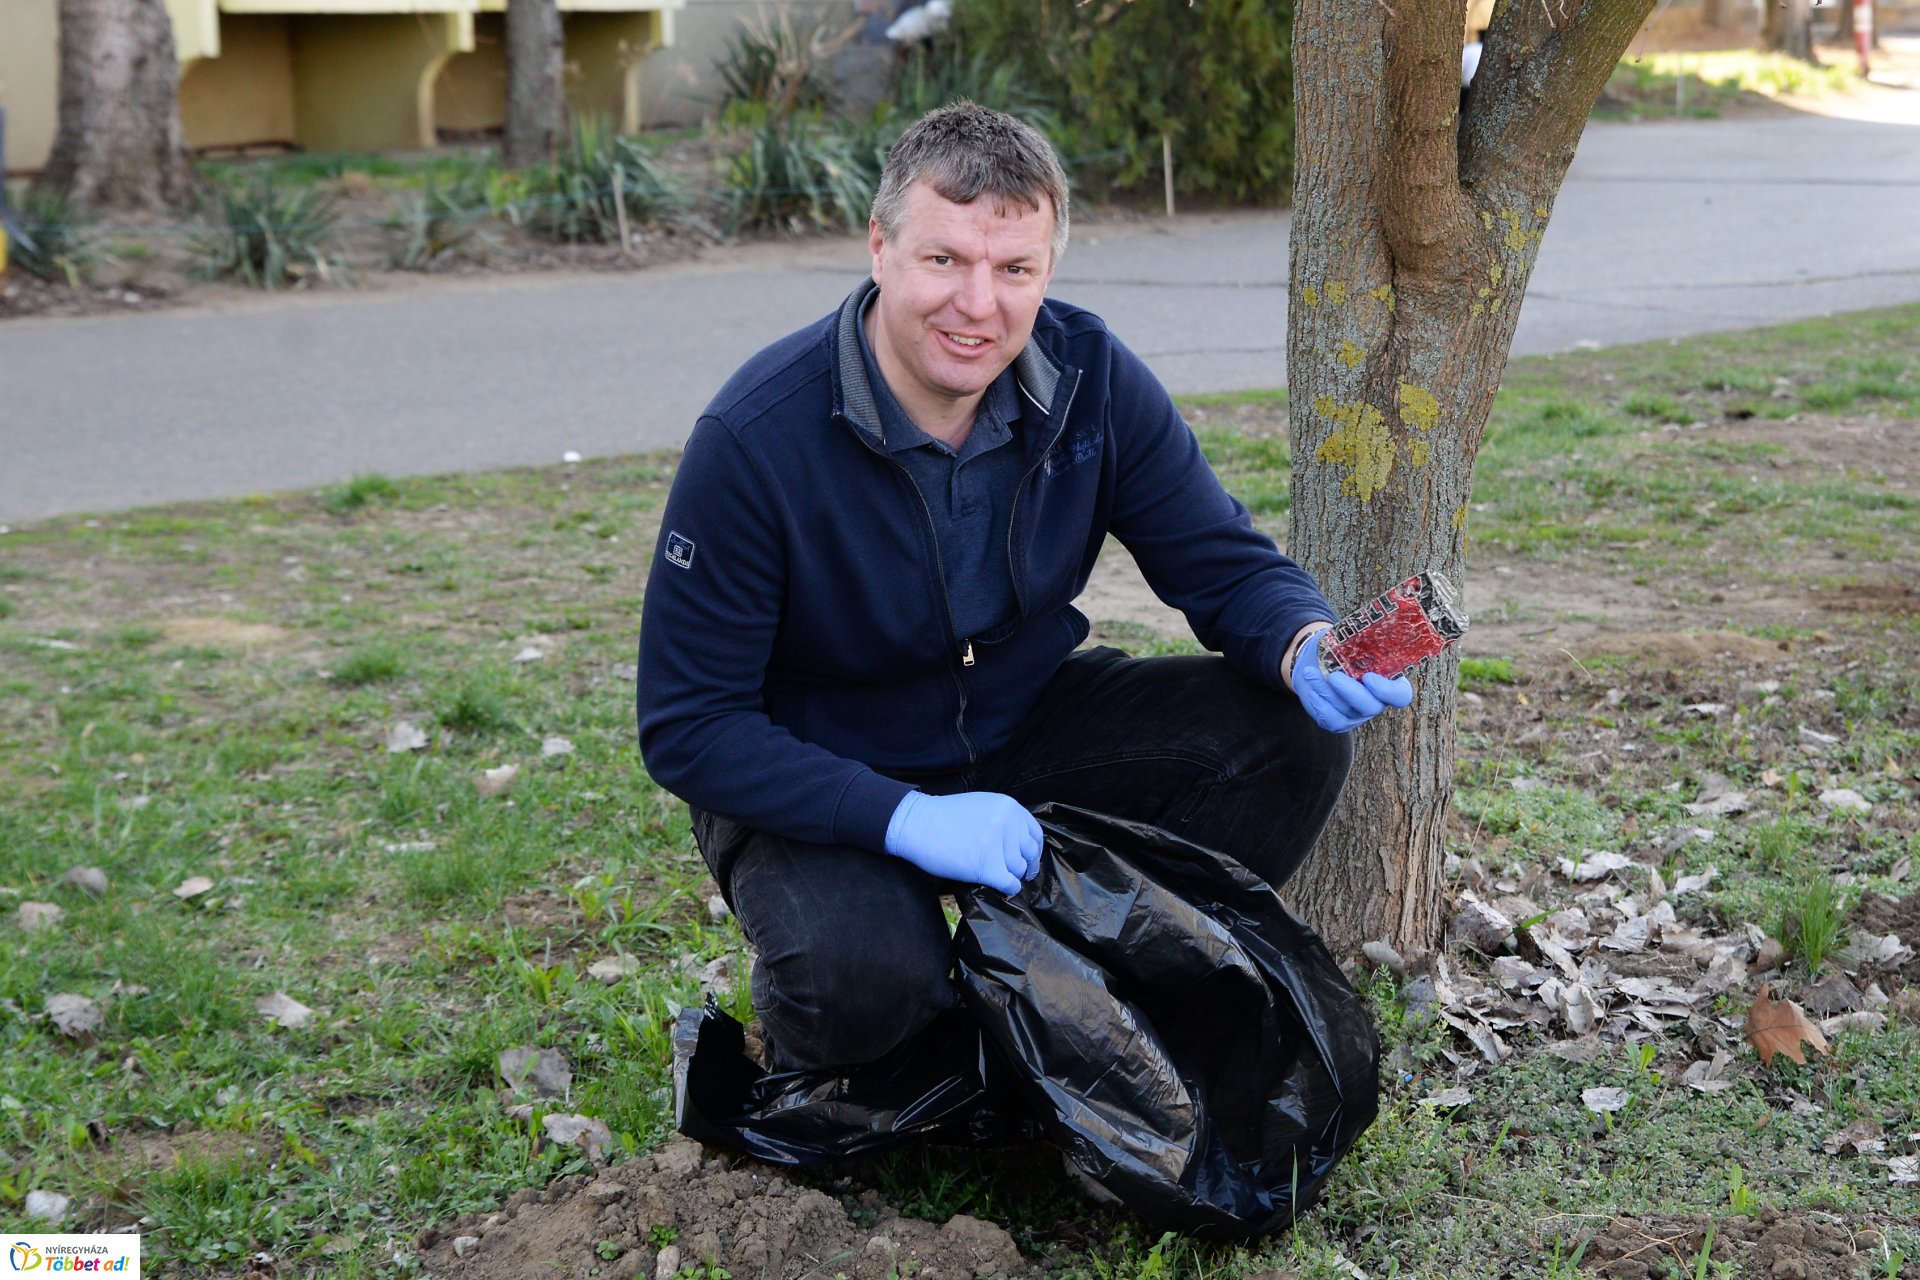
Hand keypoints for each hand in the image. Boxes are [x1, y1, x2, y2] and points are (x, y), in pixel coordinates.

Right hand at [883, 791, 1041, 894]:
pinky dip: (1006, 888)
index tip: (1026, 861)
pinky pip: (1009, 884)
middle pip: (1028, 854)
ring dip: (1009, 876)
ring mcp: (997, 844)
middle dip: (1020, 865)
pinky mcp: (986, 865)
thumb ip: (1004, 819)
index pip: (1035, 834)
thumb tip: (1021, 844)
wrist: (916, 824)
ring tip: (992, 873)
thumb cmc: (944, 817)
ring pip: (1018, 870)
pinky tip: (996, 885)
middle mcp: (1007, 822)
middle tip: (1008, 871)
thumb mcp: (982, 805)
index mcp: (1008, 807)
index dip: (1032, 852)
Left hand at [1292, 629, 1414, 732]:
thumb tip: (1362, 628)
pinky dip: (1320, 705)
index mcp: (1388, 681)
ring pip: (1347, 712)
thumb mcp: (1349, 640)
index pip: (1400, 695)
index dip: (1388, 691)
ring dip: (1326, 692)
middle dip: (1351, 692)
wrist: (1316, 660)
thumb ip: (1359, 639)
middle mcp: (1377, 701)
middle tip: (1332, 676)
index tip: (1368, 677)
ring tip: (1310, 673)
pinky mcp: (1340, 721)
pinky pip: (1332, 721)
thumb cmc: (1338, 648)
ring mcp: (1358, 714)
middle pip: (1371, 707)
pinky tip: (1311, 690)